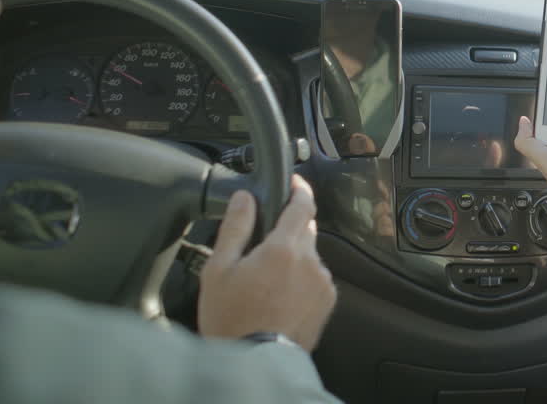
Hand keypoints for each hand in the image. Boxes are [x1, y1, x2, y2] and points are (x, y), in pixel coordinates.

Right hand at [199, 175, 337, 350]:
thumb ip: (235, 227)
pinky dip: (302, 279)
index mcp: (284, 247)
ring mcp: (322, 282)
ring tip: (266, 281)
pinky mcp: (327, 301)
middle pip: (306, 229)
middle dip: (289, 229)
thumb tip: (244, 197)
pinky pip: (316, 278)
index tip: (294, 183)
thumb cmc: (231, 319)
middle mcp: (310, 260)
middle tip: (264, 245)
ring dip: (294, 258)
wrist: (255, 363)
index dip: (299, 189)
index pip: (302, 204)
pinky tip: (279, 296)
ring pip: (310, 255)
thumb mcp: (219, 270)